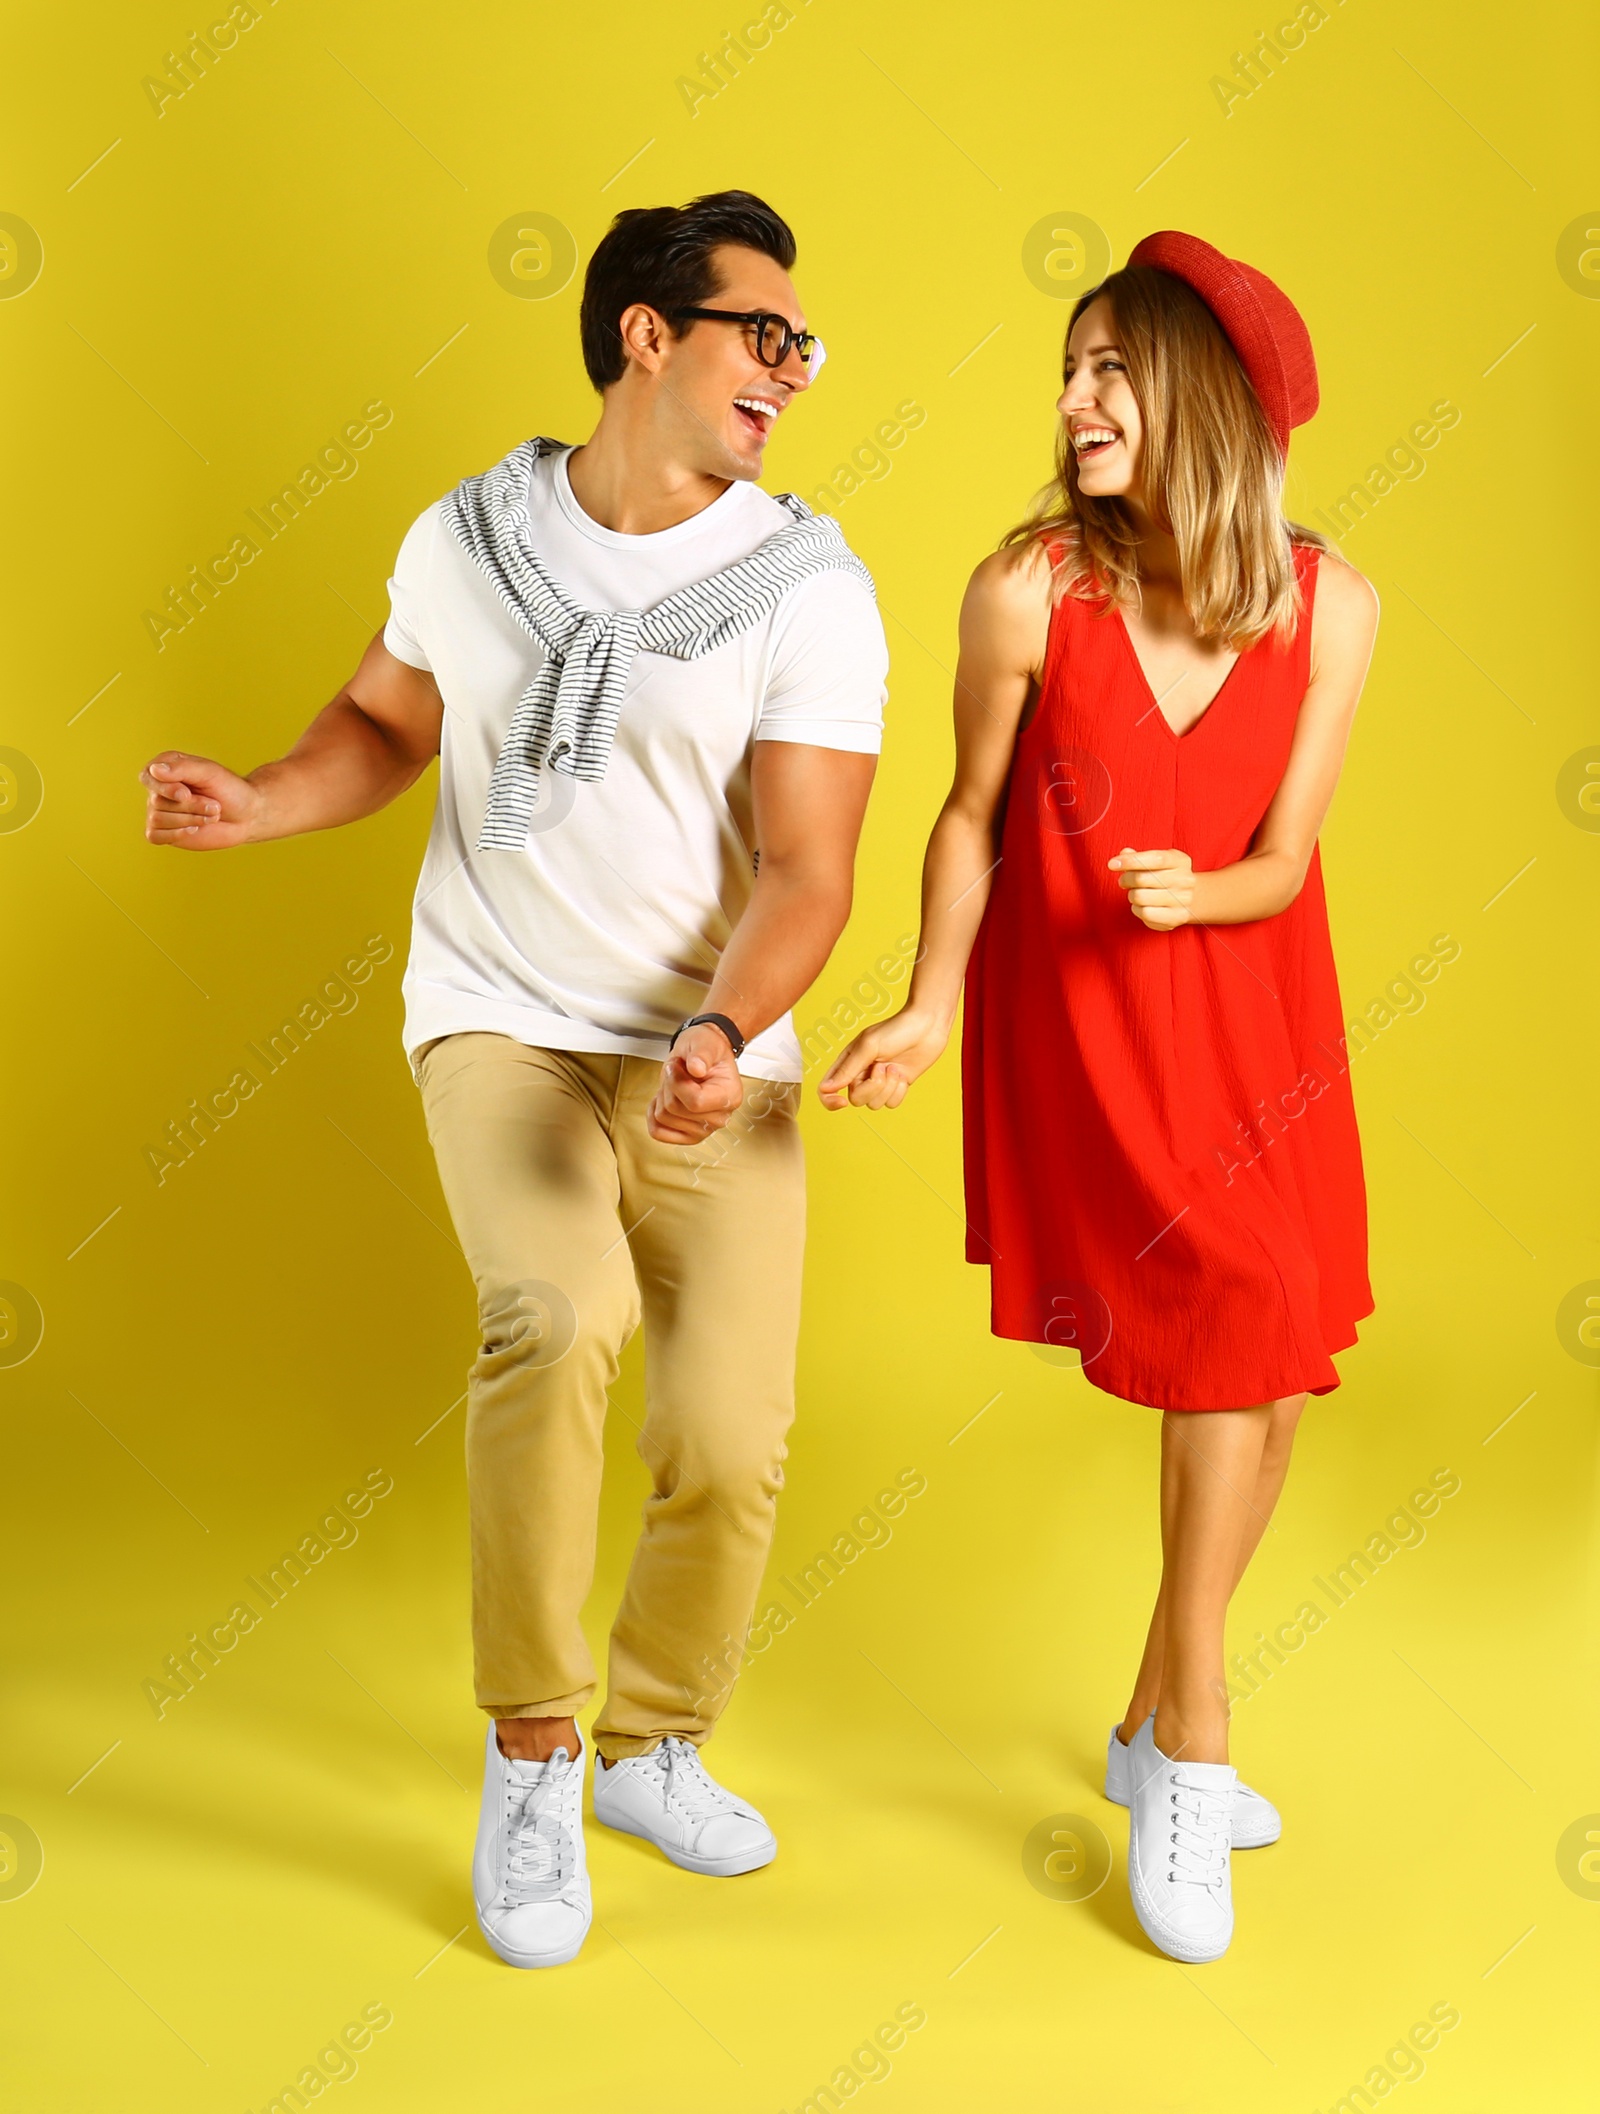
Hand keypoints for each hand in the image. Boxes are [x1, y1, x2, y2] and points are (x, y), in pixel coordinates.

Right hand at [141, 751, 263, 848]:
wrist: (246, 816)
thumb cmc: (228, 789)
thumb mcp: (209, 772)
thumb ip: (182, 768)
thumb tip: (154, 770)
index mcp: (165, 768)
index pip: (148, 777)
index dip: (166, 789)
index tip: (186, 794)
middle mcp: (158, 789)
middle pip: (158, 801)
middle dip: (191, 806)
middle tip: (214, 804)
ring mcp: (159, 811)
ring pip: (158, 819)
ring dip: (191, 819)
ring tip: (210, 815)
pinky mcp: (163, 832)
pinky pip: (155, 836)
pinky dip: (177, 834)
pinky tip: (195, 829)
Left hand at [647, 1024, 743, 1143]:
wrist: (702, 1057)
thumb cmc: (706, 1051)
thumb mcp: (704, 1043)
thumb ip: (702, 1054)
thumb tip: (697, 1068)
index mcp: (729, 1096)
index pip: (695, 1102)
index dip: (677, 1082)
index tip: (676, 1067)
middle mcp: (719, 1117)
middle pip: (675, 1109)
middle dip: (669, 1085)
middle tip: (678, 1072)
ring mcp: (703, 1129)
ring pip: (663, 1118)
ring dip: (663, 1096)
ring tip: (676, 1083)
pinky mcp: (688, 1135)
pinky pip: (658, 1131)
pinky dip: (654, 1113)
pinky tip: (665, 1098)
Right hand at [818, 1007, 949, 1110]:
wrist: (927, 1026)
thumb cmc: (896, 1029)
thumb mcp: (868, 1047)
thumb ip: (847, 1070)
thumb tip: (825, 1088)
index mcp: (848, 1062)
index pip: (827, 1089)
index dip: (830, 1100)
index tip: (842, 1102)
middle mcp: (861, 1074)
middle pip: (856, 1100)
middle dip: (872, 1088)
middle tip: (882, 1068)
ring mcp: (880, 1081)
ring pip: (875, 1104)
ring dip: (888, 1087)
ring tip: (895, 1068)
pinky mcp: (896, 1086)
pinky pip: (892, 1103)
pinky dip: (899, 1091)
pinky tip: (903, 1074)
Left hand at [1109, 845, 1195, 929]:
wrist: (1192, 898)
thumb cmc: (1165, 877)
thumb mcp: (1156, 862)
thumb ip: (1139, 857)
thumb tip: (1124, 852)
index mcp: (1179, 861)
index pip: (1155, 858)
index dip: (1131, 860)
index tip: (1112, 864)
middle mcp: (1184, 879)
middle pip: (1142, 878)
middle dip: (1126, 879)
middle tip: (1123, 881)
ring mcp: (1182, 899)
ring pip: (1140, 897)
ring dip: (1131, 895)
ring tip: (1135, 894)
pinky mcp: (1176, 917)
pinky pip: (1145, 913)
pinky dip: (1136, 909)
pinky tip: (1141, 905)